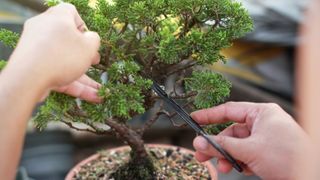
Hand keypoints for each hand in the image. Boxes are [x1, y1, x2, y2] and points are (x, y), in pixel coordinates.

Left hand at [8, 3, 100, 99]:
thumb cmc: (62, 56)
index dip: (83, 26)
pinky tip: (92, 97)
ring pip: (65, 62)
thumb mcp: (89, 46)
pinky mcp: (34, 68)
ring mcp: (38, 50)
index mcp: (57, 18)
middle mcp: (45, 30)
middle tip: (95, 64)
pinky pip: (58, 74)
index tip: (89, 40)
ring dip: (84, 78)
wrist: (28, 79)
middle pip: (69, 42)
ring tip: (99, 92)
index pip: (71, 13)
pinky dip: (74, 85)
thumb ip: (94, 40)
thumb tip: (91, 39)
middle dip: (86, 57)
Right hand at [192, 102, 308, 178]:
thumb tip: (200, 141)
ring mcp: (265, 139)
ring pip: (237, 145)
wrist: (310, 176)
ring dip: (227, 156)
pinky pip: (245, 154)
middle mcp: (263, 124)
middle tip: (201, 152)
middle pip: (231, 131)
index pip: (229, 110)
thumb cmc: (289, 157)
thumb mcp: (250, 150)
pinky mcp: (267, 153)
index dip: (210, 115)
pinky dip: (239, 162)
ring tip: (221, 166)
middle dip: (217, 144)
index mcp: (262, 113)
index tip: (194, 119)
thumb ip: (222, 146)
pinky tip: (236, 168)